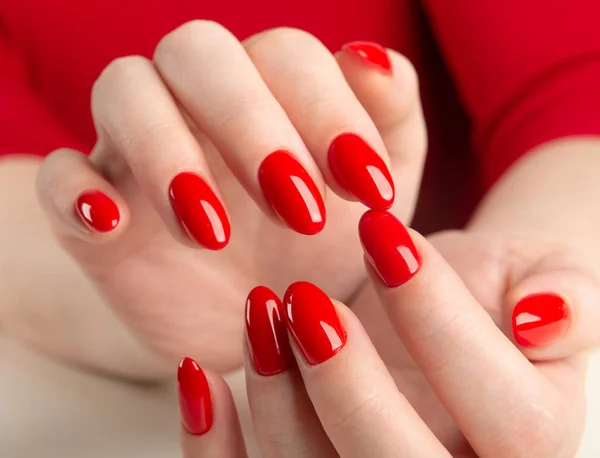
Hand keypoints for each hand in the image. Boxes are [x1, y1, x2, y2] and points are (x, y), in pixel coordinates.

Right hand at [35, 22, 425, 374]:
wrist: (265, 317)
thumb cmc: (325, 245)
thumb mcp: (372, 190)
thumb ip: (389, 122)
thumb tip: (373, 59)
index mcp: (270, 90)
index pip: (289, 55)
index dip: (332, 113)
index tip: (374, 193)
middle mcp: (198, 103)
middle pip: (201, 54)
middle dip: (251, 125)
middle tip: (300, 212)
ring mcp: (136, 149)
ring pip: (126, 92)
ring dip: (169, 154)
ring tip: (213, 233)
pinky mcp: (92, 212)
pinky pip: (58, 176)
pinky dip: (75, 192)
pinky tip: (111, 223)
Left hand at [176, 212, 583, 456]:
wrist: (441, 322)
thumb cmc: (490, 293)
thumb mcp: (544, 277)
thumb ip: (568, 296)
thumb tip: (545, 318)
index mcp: (530, 444)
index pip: (512, 421)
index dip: (443, 324)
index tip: (383, 232)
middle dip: (347, 386)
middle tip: (308, 300)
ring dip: (278, 403)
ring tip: (262, 312)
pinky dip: (215, 447)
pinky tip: (202, 376)